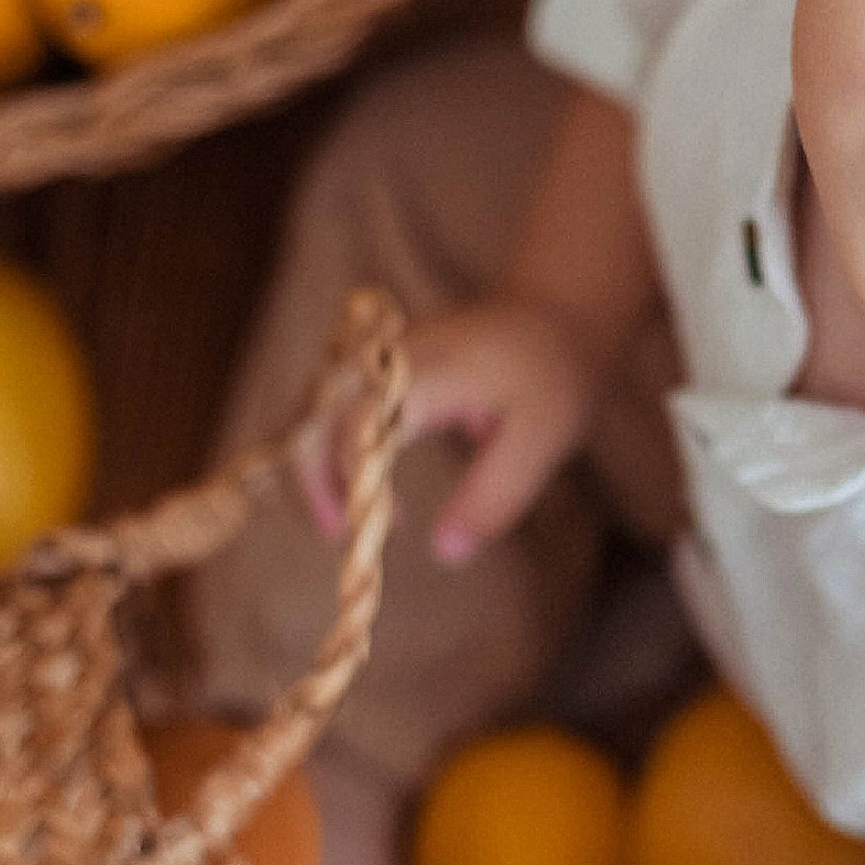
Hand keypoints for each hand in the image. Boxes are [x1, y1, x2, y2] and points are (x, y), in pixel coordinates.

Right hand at [295, 295, 598, 563]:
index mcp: (425, 373)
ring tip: (342, 522)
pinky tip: (355, 489)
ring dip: (312, 468)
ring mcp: (376, 359)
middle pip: (312, 416)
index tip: (390, 527)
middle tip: (339, 535)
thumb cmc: (554, 374)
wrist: (555, 312)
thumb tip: (446, 552)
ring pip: (309, 412)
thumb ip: (493, 497)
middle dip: (311, 480)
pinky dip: (324, 449)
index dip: (359, 484)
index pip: (360, 427)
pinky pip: (326, 408)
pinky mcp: (376, 368)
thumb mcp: (542, 440)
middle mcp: (387, 360)